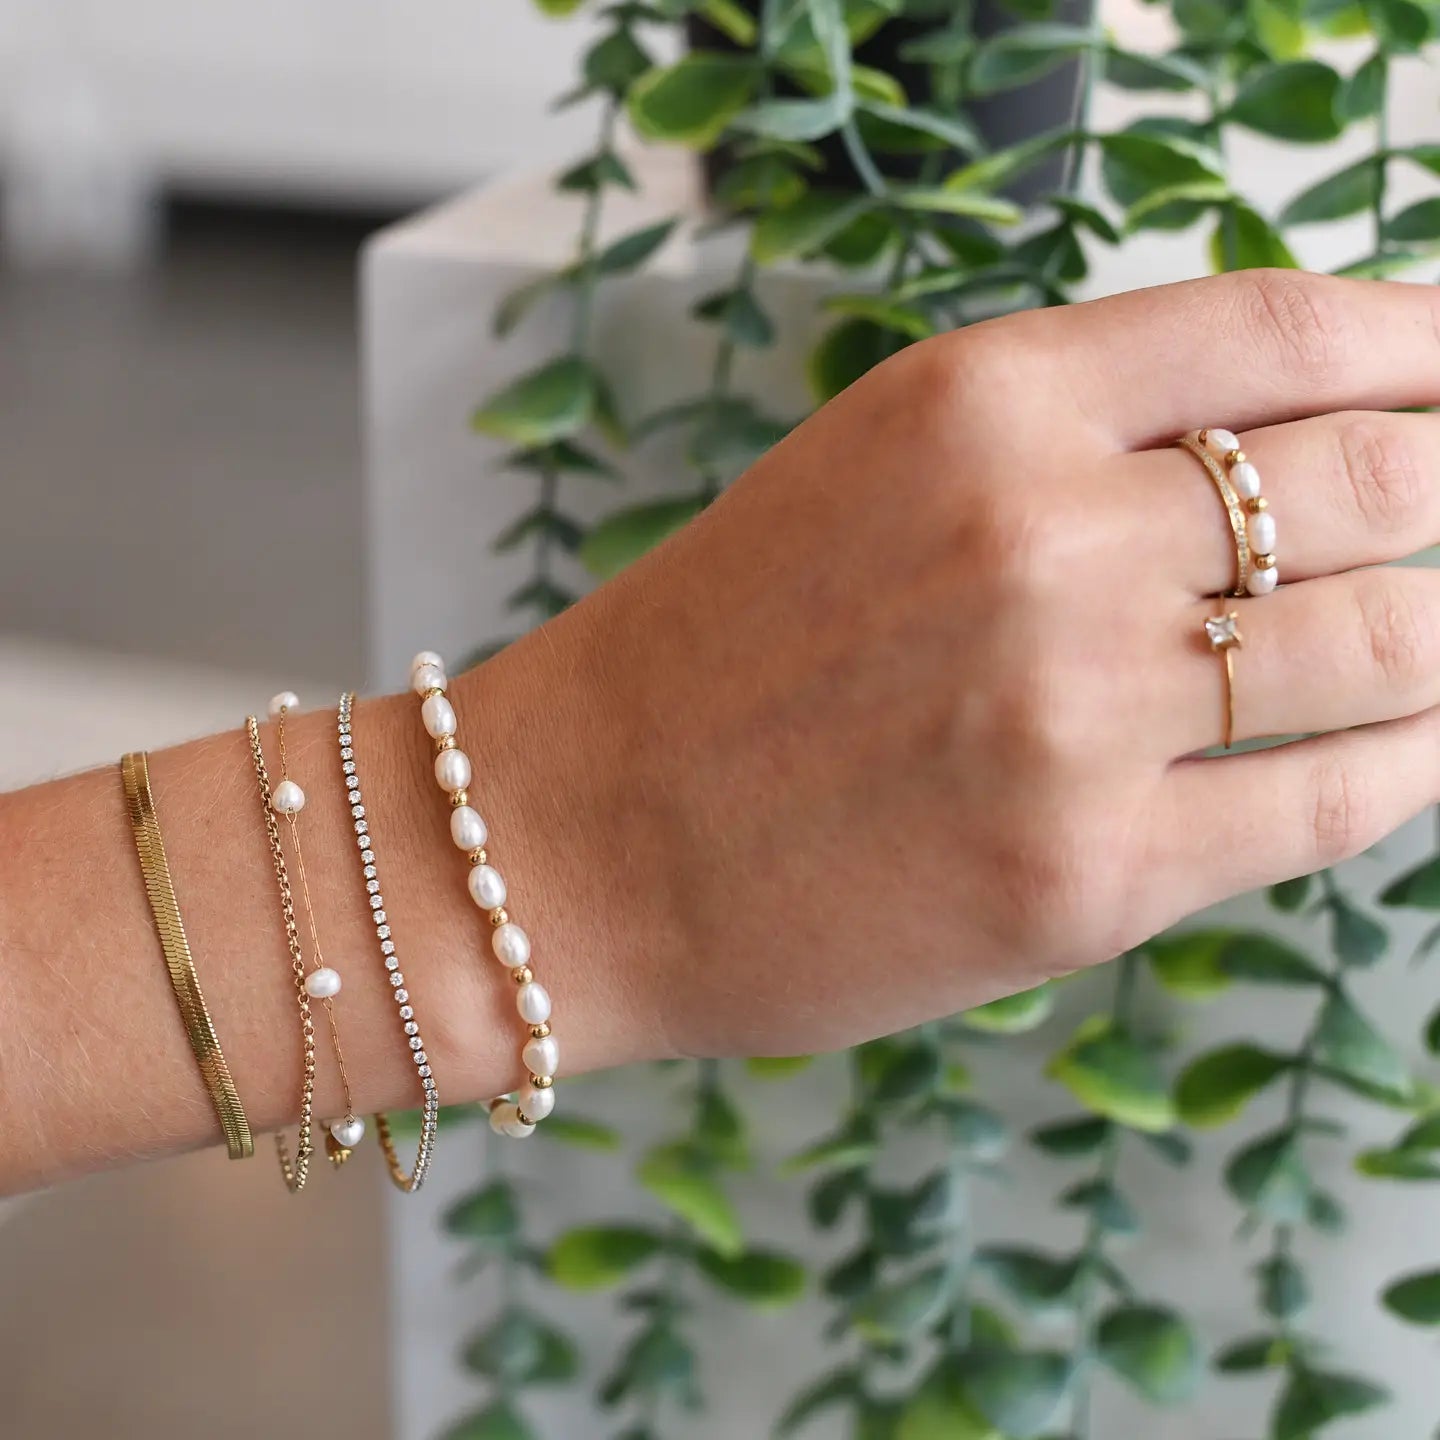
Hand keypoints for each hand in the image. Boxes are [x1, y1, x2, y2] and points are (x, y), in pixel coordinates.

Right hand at [523, 269, 1439, 1061]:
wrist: (569, 842)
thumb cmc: (706, 659)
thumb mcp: (872, 476)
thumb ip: (1070, 443)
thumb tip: (1286, 448)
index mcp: (979, 402)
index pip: (1286, 328)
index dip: (1423, 345)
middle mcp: (1045, 536)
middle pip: (1375, 477)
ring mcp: (1075, 712)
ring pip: (1390, 641)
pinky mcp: (1088, 875)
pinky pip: (1336, 800)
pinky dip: (1409, 763)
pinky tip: (1416, 745)